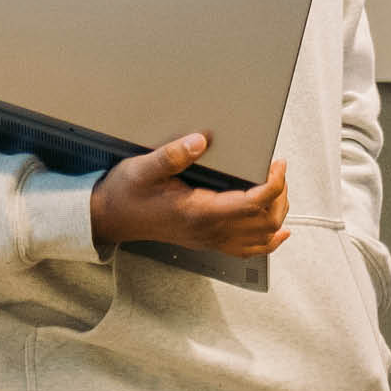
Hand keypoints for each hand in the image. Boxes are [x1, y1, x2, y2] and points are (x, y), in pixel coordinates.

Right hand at [90, 132, 289, 259]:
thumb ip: (172, 155)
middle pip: (264, 223)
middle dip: (280, 196)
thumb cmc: (126, 193)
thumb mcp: (143, 168)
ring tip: (279, 191)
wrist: (110, 218)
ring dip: (277, 215)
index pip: (253, 204)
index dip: (274, 184)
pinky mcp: (206, 240)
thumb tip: (200, 141)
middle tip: (278, 171)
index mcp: (199, 212)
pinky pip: (246, 250)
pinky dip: (268, 241)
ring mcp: (209, 239)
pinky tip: (277, 231)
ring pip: (260, 239)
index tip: (277, 164)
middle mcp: (208, 231)